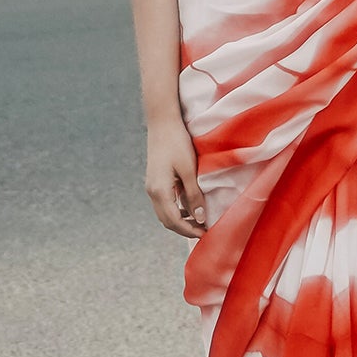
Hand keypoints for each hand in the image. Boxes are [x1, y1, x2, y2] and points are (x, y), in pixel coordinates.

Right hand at [145, 120, 208, 239]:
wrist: (162, 122)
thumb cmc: (177, 143)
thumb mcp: (188, 170)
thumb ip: (193, 195)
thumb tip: (199, 218)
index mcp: (159, 191)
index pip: (174, 221)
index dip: (189, 231)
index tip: (205, 234)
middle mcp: (152, 192)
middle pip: (167, 221)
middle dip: (184, 229)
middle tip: (203, 231)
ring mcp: (151, 186)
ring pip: (164, 213)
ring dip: (180, 220)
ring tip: (198, 221)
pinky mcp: (155, 180)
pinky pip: (164, 203)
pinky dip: (176, 210)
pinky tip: (189, 207)